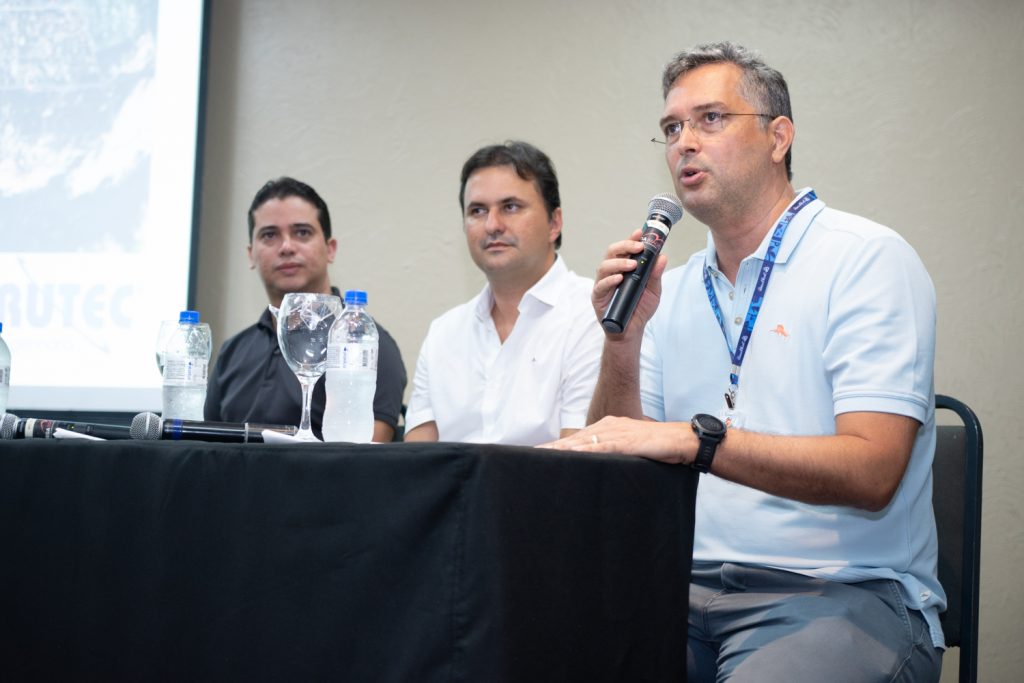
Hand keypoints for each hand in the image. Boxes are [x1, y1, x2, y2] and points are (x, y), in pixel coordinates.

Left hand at [537, 415, 691, 463]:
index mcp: (607, 428)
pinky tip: (571, 455)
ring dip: (560, 450)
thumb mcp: (630, 450)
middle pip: (573, 439)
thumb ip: (613, 455)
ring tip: (540, 456)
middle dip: (550, 448)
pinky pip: (601, 447)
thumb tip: (598, 467)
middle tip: (528, 455)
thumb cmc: (658, 448)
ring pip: (581, 442)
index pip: (576, 439)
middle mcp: (607, 427)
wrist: (682, 441)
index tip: (537, 453)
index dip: (556, 447)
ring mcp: (616, 433)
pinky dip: (585, 451)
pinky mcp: (625, 441)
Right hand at [592, 229, 667, 336]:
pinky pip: (601, 286)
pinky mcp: (598, 297)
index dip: (631, 239)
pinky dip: (610, 280)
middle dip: (624, 246)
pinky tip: (619, 279)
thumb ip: (655, 275)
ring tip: (632, 265)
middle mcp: (612, 273)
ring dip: (618, 263)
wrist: (631, 331)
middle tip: (638, 247)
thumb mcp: (653, 291)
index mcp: (624, 268)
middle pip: (612, 252)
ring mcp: (603, 284)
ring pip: (604, 266)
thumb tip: (662, 257)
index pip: (625, 249)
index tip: (640, 232)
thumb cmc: (640, 309)